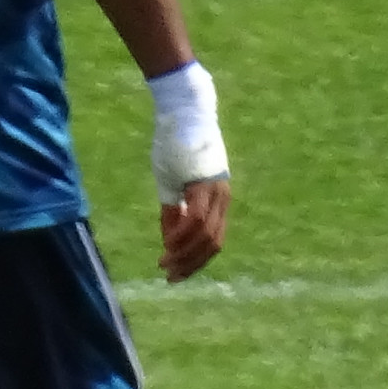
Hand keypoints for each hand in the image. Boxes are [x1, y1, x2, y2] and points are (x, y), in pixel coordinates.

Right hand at [147, 57, 226, 280]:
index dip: (195, 261)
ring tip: (166, 263)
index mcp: (217, 200)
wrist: (183, 112)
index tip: (175, 273)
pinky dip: (183, 234)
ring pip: (207, 235)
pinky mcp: (205, 183)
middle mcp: (222, 199)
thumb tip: (171, 240)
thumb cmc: (176, 145)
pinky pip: (198, 217)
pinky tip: (169, 243)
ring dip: (185, 254)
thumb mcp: (172, 183)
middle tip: (171, 276)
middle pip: (213, 244)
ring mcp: (216, 191)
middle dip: (191, 264)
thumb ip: (173, 210)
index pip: (212, 242)